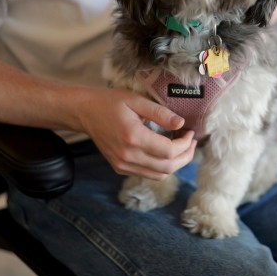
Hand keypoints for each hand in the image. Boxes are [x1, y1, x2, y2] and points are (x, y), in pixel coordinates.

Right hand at [76, 87, 196, 179]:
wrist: (85, 112)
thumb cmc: (110, 102)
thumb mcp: (136, 100)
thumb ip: (160, 113)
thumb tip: (181, 123)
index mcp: (133, 137)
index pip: (169, 151)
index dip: (185, 144)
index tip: (190, 132)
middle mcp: (128, 156)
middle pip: (168, 167)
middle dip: (185, 156)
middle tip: (192, 142)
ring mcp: (123, 164)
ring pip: (159, 175)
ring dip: (176, 164)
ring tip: (182, 148)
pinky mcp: (120, 168)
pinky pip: (148, 175)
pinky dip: (162, 168)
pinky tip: (166, 153)